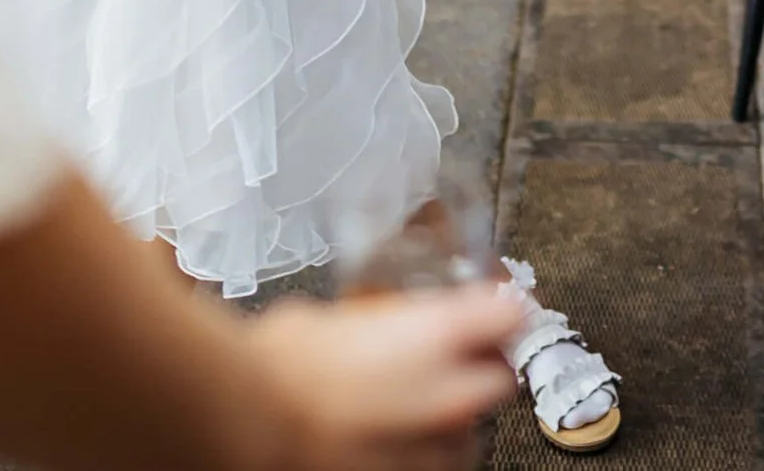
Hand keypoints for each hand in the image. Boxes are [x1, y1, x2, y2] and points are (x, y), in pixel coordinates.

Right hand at [243, 289, 519, 470]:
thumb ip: (363, 322)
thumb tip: (359, 329)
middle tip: (449, 359)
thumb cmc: (281, 366)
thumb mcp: (325, 317)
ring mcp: (435, 445)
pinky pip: (435, 463)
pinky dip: (421, 452)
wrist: (255, 424)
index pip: (508, 315)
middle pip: (500, 377)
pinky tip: (391, 440)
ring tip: (411, 409)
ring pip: (471, 431)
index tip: (489, 307)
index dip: (499, 309)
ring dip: (451, 417)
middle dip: (480, 367)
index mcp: (438, 333)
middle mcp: (451, 392)